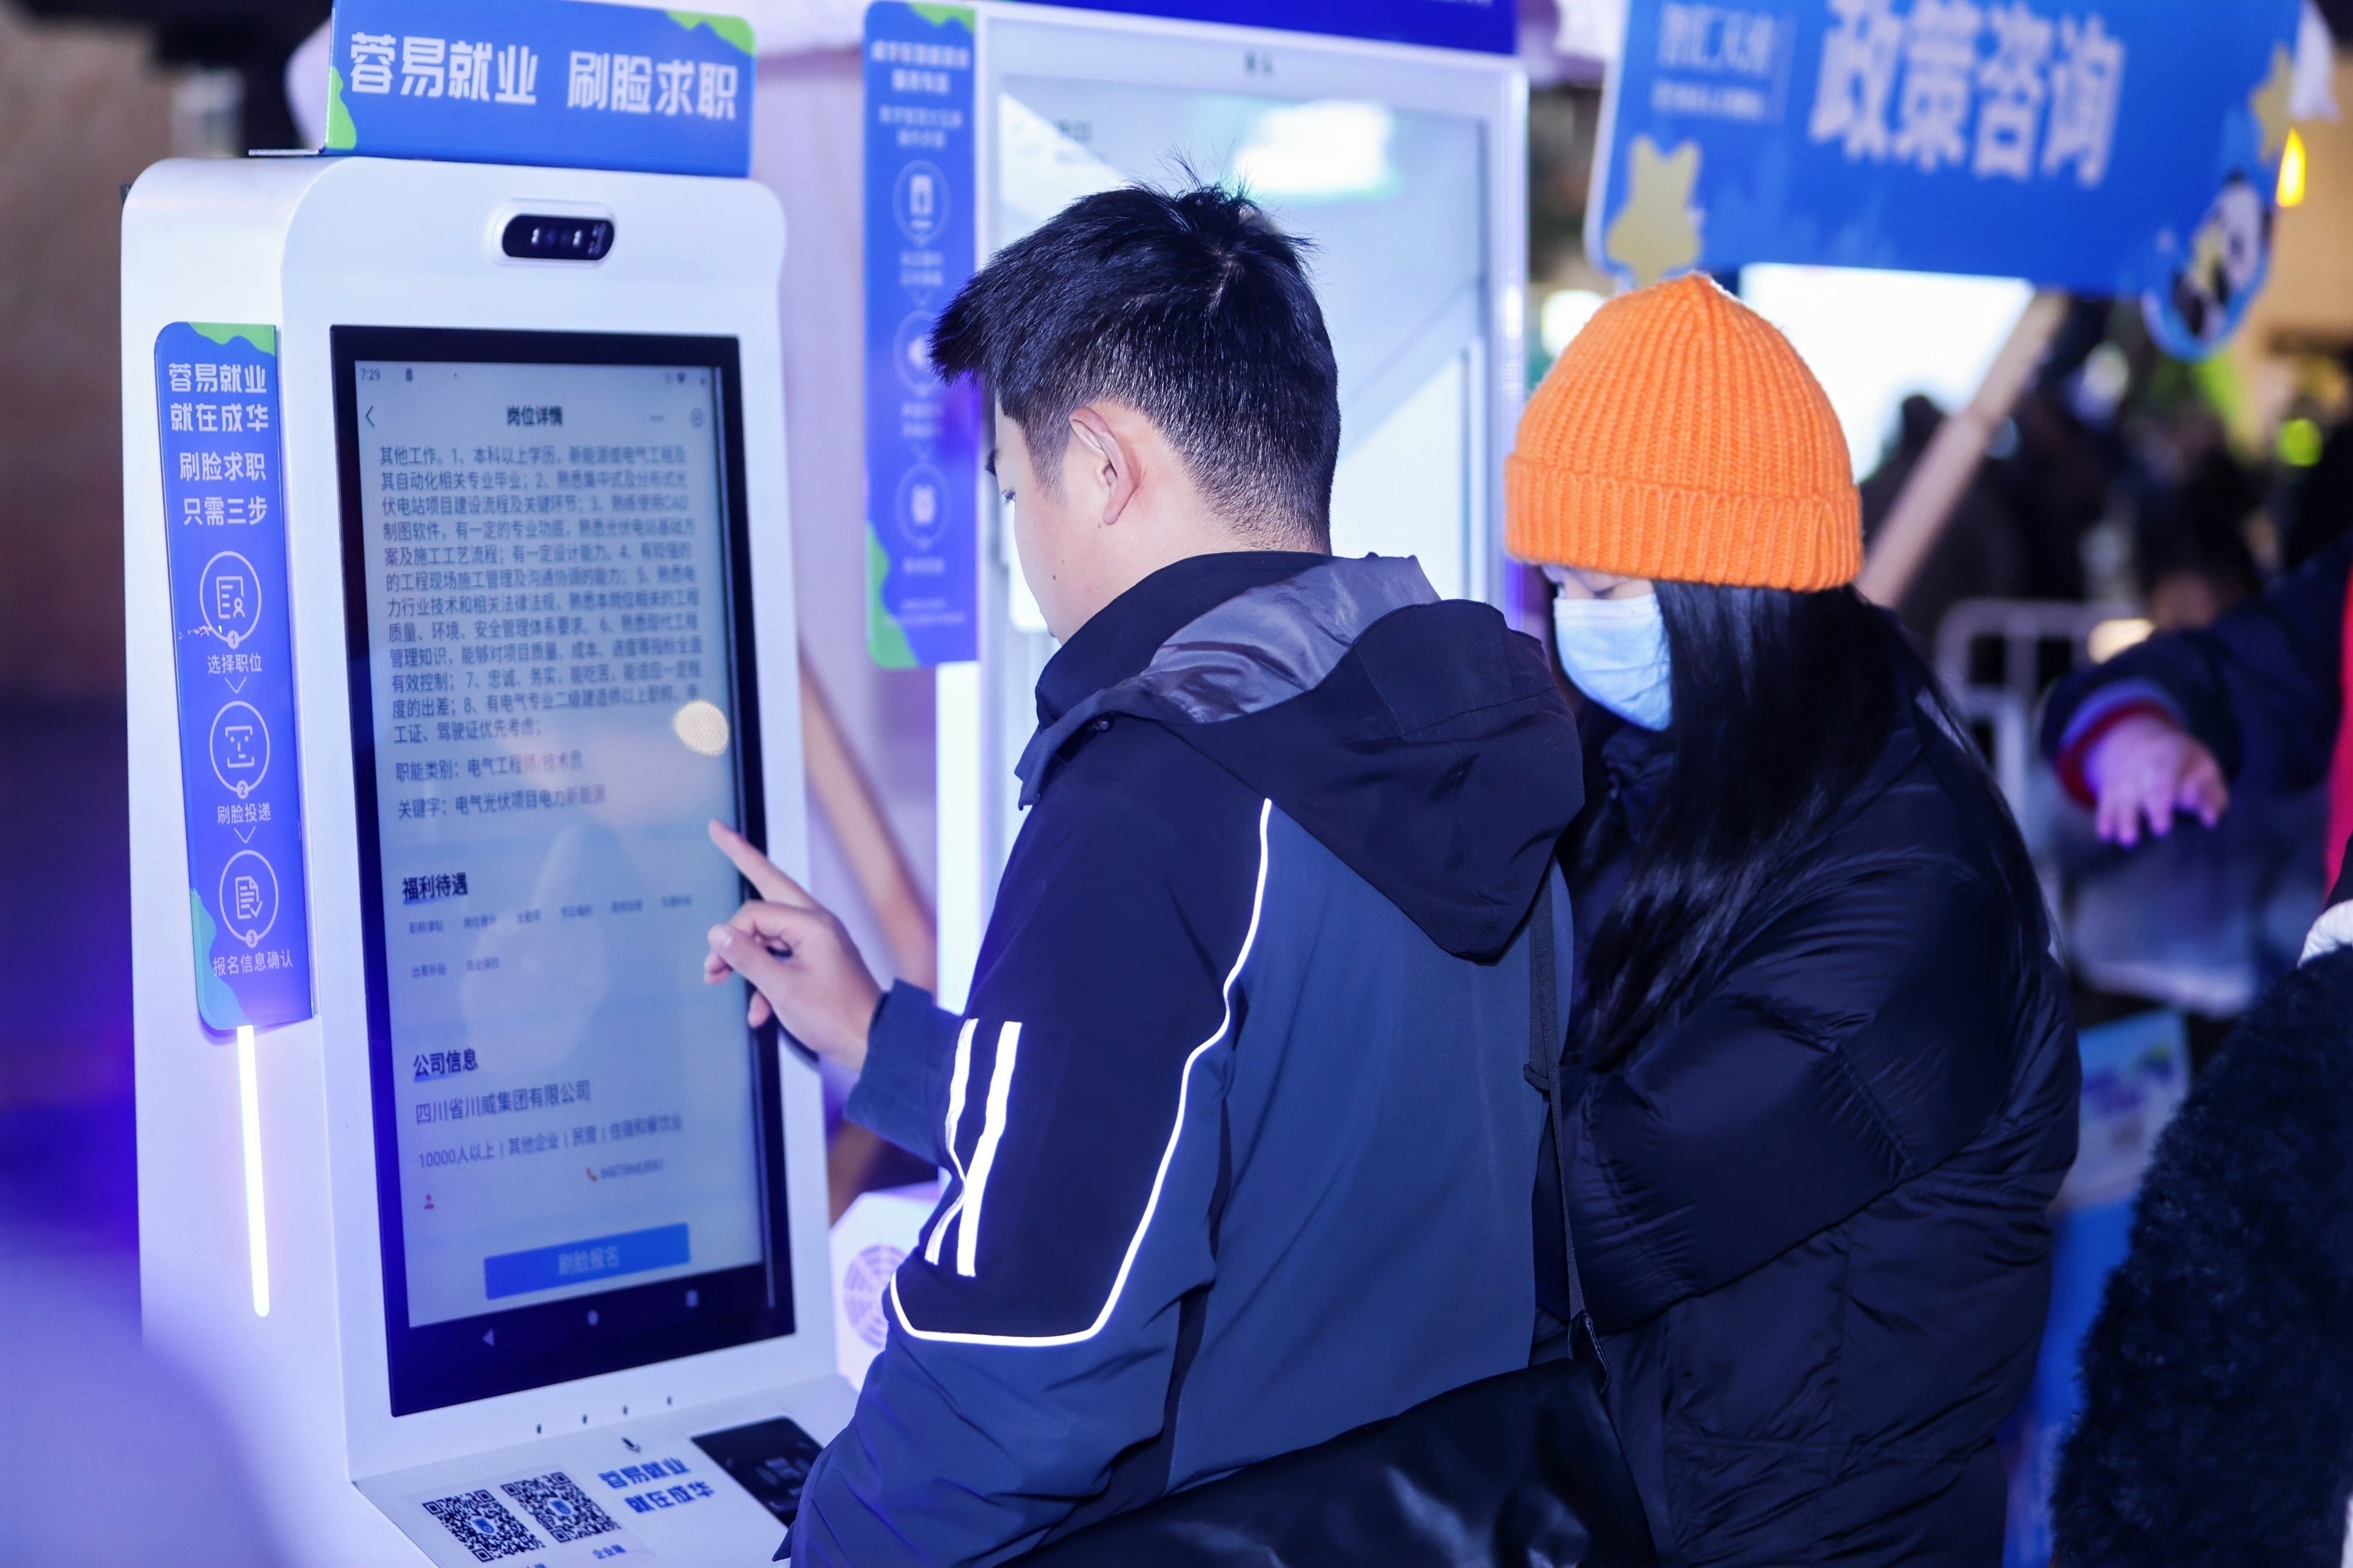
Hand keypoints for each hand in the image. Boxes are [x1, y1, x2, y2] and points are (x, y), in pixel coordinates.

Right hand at [702, 820, 879, 1072]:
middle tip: (717, 831)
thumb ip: (747, 958)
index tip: (716, 964)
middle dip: (742, 860)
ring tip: (716, 979)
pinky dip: (764, 983)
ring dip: (744, 957)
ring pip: (769, 933)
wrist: (873, 1043)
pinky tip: (757, 1013)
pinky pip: (780, 959)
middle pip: (769, 884)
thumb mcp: (782, 988)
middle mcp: (816, 924)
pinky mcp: (817, 960)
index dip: (731, 936)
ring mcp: (818, 941)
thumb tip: (718, 933)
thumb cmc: (835, 1016)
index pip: (756, 912)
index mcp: (812, 924)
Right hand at [2084, 715, 2229, 846]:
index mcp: (2171, 752)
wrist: (2144, 744)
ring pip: (2124, 797)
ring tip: (2129, 841)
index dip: (2167, 791)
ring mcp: (2125, 775)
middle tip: (2163, 831)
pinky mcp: (2111, 788)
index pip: (2166, 770)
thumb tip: (2210, 820)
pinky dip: (2105, 819)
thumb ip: (2212, 794)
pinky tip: (2105, 835)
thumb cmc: (2186, 765)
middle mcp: (2143, 763)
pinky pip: (2106, 803)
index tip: (2174, 811)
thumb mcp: (2206, 769)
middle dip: (2154, 807)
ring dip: (2125, 818)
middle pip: (2146, 785)